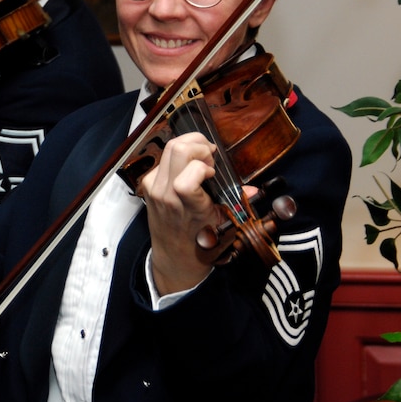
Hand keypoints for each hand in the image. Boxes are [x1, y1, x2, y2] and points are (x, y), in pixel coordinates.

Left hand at [137, 132, 223, 294]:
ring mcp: (154, 188)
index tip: (213, 172)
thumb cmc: (201, 242)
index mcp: (188, 208)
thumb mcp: (223, 224)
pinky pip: (162, 158)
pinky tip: (187, 166)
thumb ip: (237, 203)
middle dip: (198, 144)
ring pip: (168, 148)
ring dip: (188, 145)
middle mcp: (167, 195)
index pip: (186, 180)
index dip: (202, 167)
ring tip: (201, 157)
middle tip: (210, 156)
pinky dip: (177, 156)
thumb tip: (253, 189)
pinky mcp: (147, 184)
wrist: (174, 257)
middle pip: (176, 149)